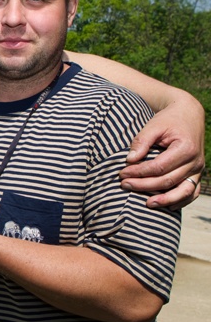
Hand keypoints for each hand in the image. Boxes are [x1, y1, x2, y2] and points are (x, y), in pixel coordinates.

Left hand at [120, 94, 205, 209]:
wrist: (189, 115)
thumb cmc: (169, 120)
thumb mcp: (154, 125)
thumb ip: (141, 141)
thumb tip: (130, 160)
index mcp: (185, 148)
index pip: (159, 167)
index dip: (139, 172)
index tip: (122, 173)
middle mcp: (195, 161)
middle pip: (168, 180)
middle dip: (144, 185)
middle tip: (124, 185)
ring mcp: (198, 170)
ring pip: (183, 191)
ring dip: (165, 200)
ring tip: (147, 204)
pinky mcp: (197, 174)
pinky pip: (192, 192)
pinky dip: (181, 201)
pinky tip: (167, 206)